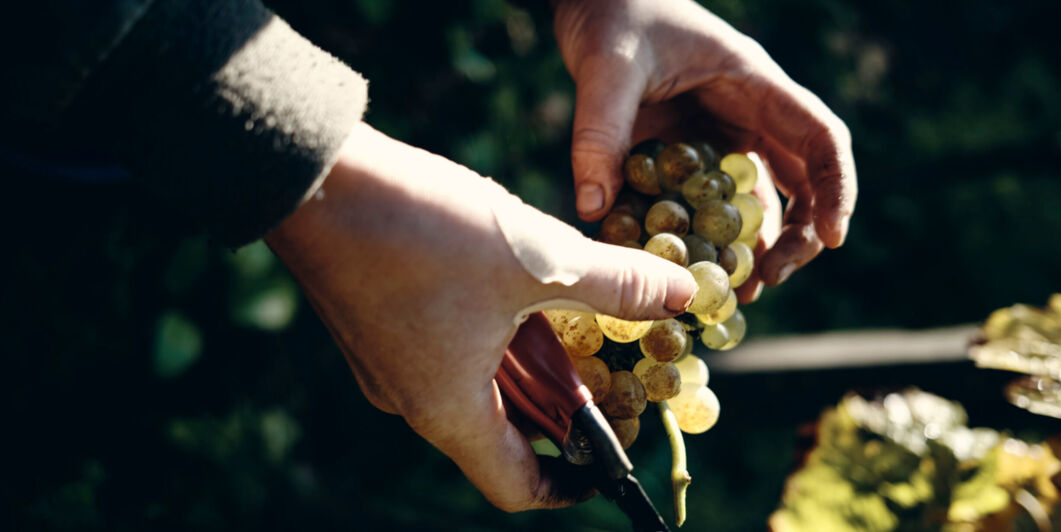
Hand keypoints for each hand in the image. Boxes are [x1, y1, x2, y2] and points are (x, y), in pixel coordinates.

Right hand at [265, 123, 694, 510]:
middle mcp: (412, 401)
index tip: (614, 452)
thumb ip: (616, 283)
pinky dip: (491, 337)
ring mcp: (387, 363)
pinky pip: (446, 352)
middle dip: (560, 412)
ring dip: (526, 366)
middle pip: (501, 437)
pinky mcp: (376, 324)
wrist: (315, 175)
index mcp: (449, 412)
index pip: (517, 487)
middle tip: (606, 374)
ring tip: (567, 318)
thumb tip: (682, 294)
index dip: (572, 484)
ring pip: (475, 388)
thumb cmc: (425, 230)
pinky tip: (513, 282)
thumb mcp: (538, 259)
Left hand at [553, 0, 856, 301]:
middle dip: (795, 236)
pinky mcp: (689, 151)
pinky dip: (703, 236)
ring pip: (755, 200)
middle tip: (765, 282)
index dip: (835, 188)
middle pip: (799, 181)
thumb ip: (600, 132)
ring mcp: (719, 134)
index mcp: (753, 84)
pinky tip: (684, 268)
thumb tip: (595, 208)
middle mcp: (747, 113)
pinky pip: (708, 201)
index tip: (831, 238)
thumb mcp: (606, 67)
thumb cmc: (613, 15)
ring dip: (749, 247)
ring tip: (728, 294)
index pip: (819, 138)